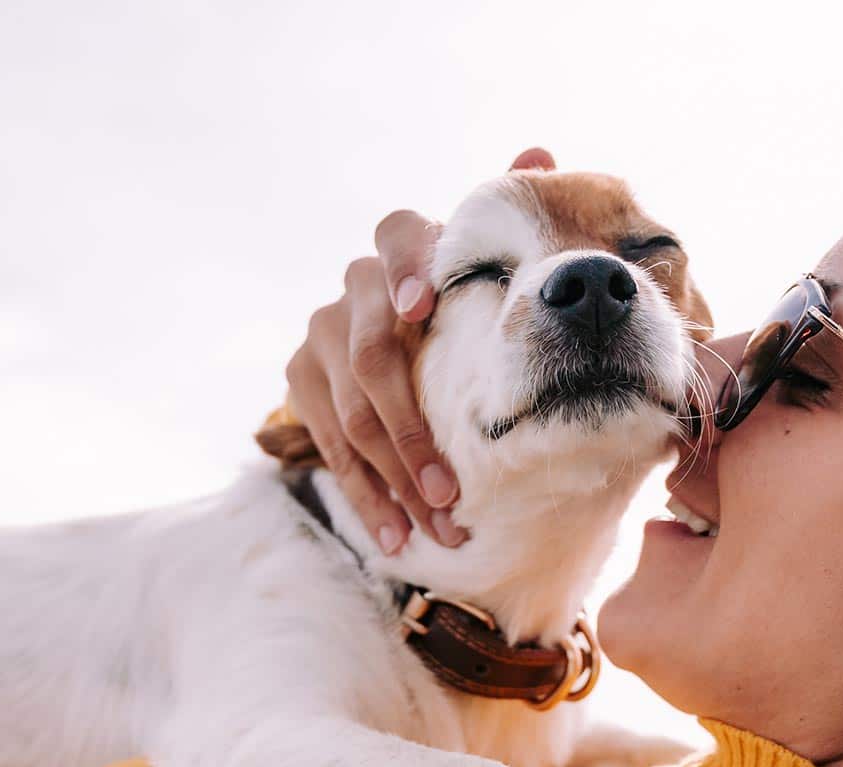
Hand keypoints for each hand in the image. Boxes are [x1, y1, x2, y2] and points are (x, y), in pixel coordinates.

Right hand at [284, 147, 555, 552]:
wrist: (408, 335)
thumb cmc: (472, 301)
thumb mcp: (493, 267)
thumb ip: (513, 218)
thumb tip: (540, 155)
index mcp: (402, 245)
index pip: (398, 236)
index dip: (407, 270)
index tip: (420, 310)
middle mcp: (353, 286)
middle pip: (372, 361)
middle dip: (415, 436)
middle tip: (452, 492)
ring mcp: (320, 335)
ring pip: (352, 418)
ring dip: (395, 481)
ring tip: (436, 526)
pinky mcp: (301, 379)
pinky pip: (331, 448)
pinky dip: (366, 496)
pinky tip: (397, 535)